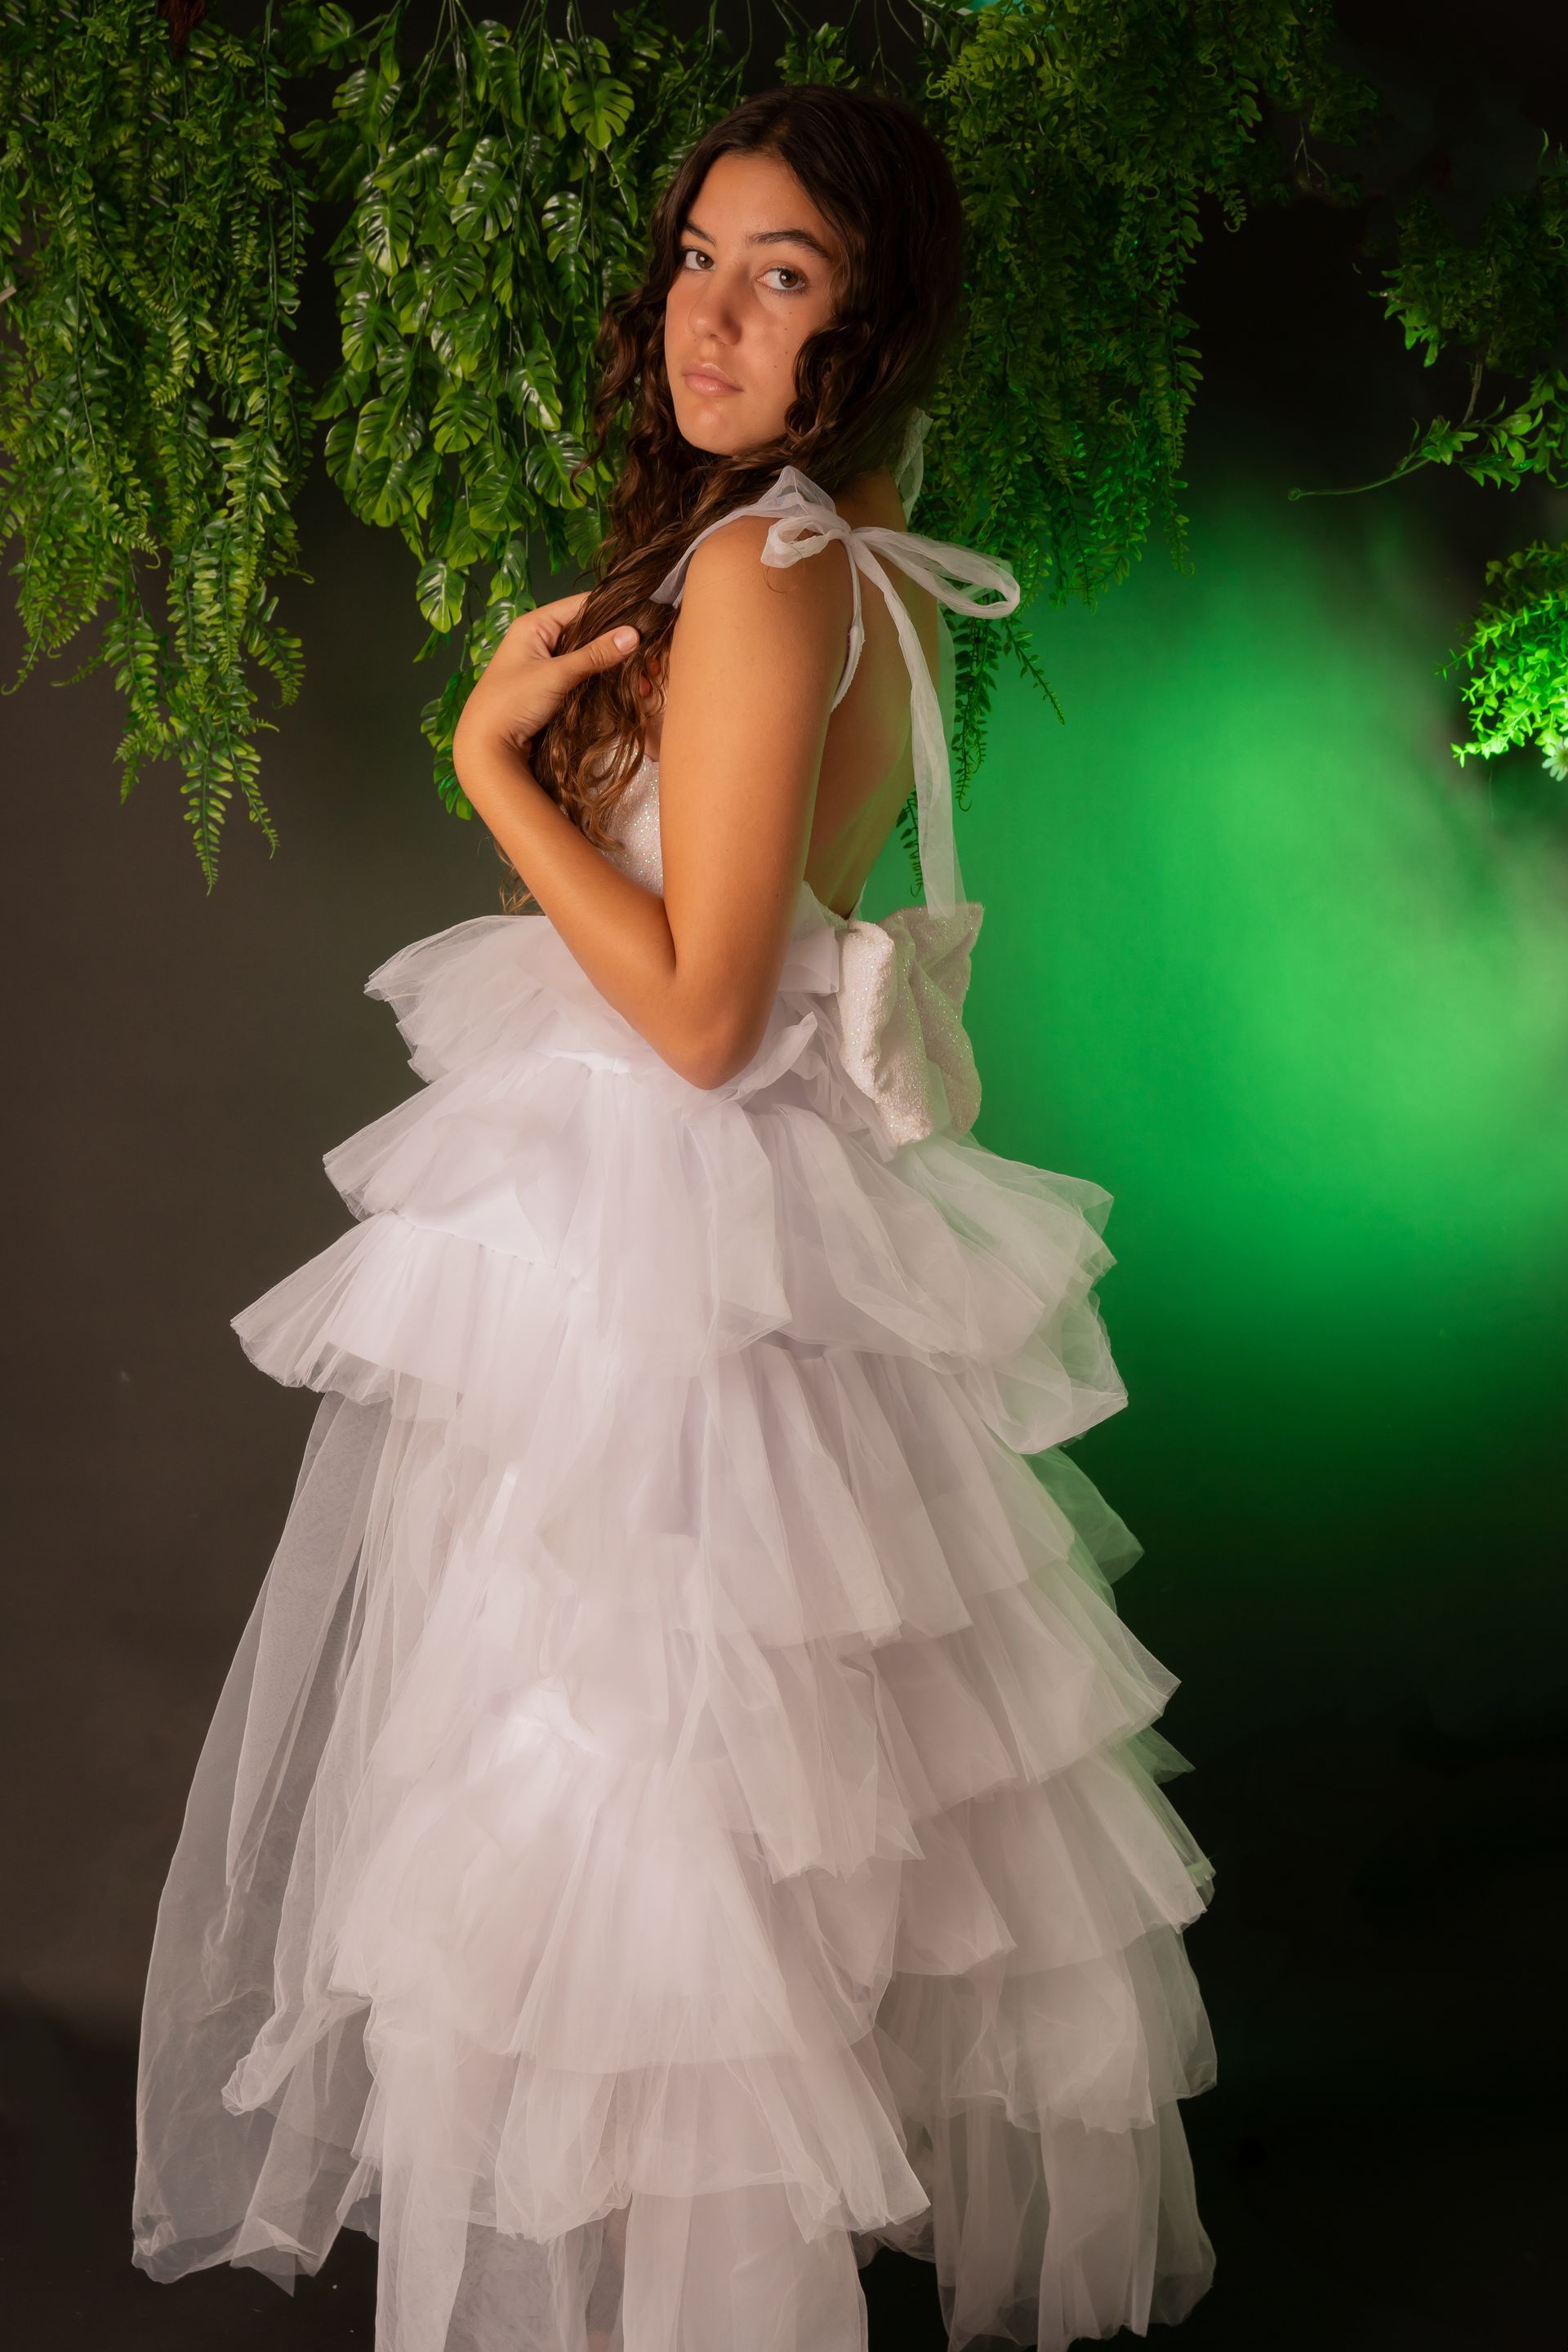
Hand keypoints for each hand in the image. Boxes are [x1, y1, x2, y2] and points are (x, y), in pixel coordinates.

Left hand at [453, 592, 641, 773]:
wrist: (486, 746)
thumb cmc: (512, 702)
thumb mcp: (556, 675)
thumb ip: (595, 654)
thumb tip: (633, 634)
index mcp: (535, 625)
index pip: (582, 605)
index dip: (615, 610)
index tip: (647, 619)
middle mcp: (540, 639)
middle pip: (588, 631)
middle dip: (619, 644)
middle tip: (650, 660)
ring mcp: (546, 663)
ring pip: (589, 655)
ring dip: (614, 666)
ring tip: (645, 679)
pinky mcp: (552, 687)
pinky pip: (583, 675)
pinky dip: (604, 680)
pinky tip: (627, 687)